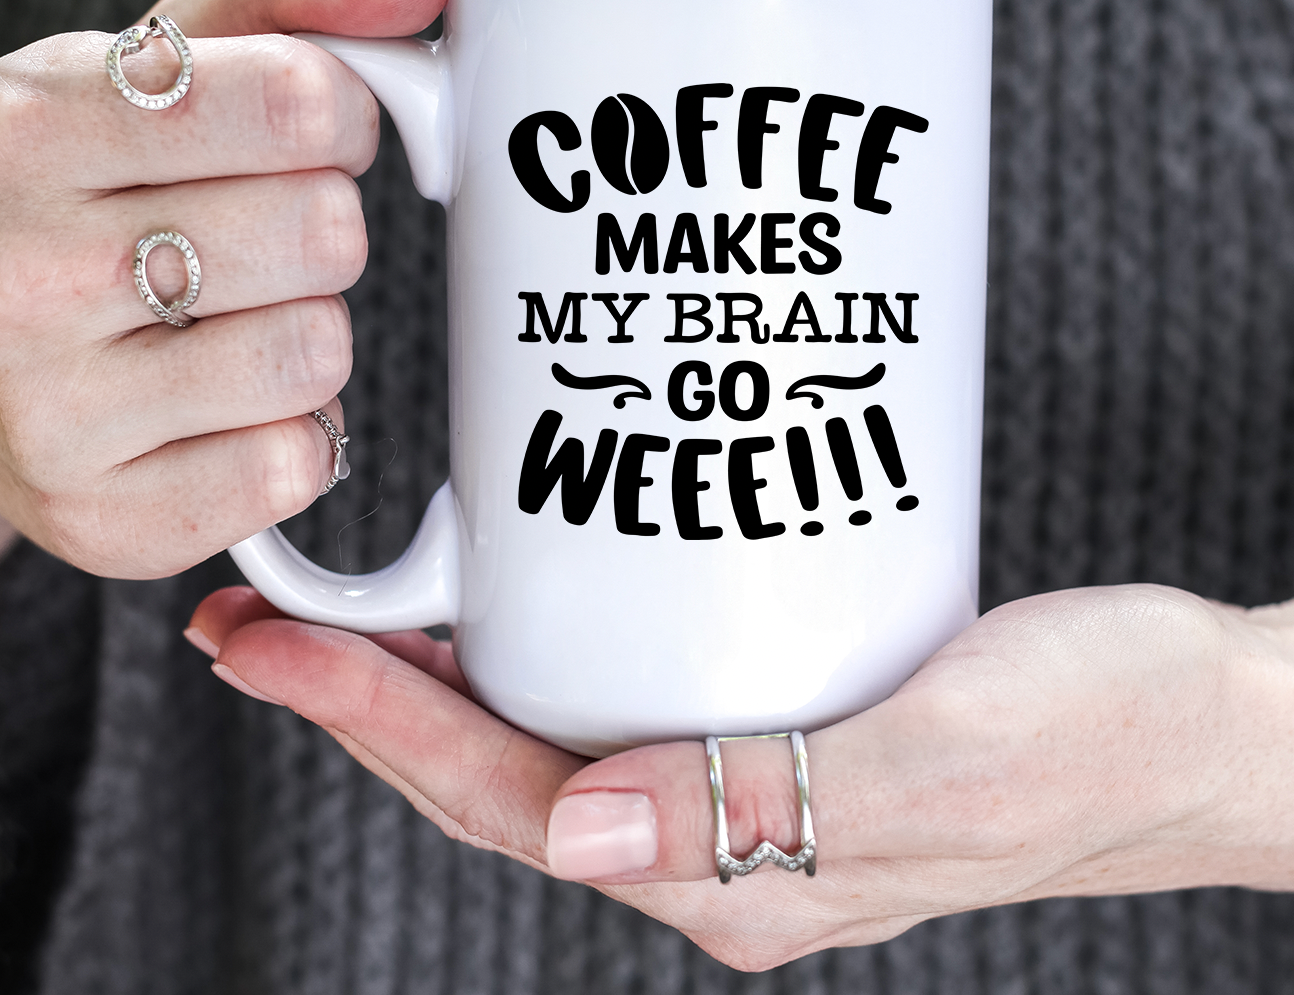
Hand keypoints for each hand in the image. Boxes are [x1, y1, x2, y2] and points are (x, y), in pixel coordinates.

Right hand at [0, 0, 446, 592]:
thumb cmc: (105, 187)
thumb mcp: (167, 57)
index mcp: (36, 123)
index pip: (298, 99)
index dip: (341, 113)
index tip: (306, 130)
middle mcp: (18, 271)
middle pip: (324, 232)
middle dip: (328, 226)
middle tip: (266, 232)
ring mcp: (50, 412)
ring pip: (316, 353)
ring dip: (312, 331)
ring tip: (237, 318)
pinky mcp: (103, 518)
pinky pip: (294, 466)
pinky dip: (296, 431)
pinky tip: (228, 405)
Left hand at [187, 582, 1293, 970]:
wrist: (1198, 719)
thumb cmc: (1097, 735)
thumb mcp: (949, 762)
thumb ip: (773, 805)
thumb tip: (571, 834)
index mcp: (734, 879)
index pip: (501, 799)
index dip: (369, 719)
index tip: (265, 644)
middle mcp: (715, 842)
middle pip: (493, 767)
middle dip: (360, 697)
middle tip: (258, 613)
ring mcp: (739, 782)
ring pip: (543, 726)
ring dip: (432, 671)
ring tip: (343, 598)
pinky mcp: (772, 717)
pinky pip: (617, 688)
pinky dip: (537, 638)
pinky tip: (514, 578)